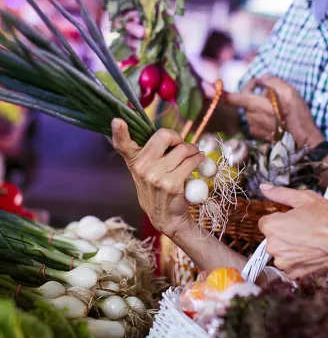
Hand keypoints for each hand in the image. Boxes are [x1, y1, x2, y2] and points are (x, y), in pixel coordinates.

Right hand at [111, 119, 204, 238]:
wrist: (166, 217)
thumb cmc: (158, 189)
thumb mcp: (146, 172)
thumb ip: (149, 154)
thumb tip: (168, 135)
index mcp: (134, 161)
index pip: (122, 145)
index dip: (119, 132)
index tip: (118, 120)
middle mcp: (142, 167)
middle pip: (164, 136)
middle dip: (177, 137)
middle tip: (182, 144)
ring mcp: (156, 176)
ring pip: (183, 149)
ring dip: (193, 149)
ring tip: (194, 154)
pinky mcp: (172, 184)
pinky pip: (191, 162)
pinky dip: (199, 159)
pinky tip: (199, 160)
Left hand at [227, 75, 323, 145]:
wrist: (303, 142)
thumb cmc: (297, 115)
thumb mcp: (289, 92)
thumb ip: (272, 81)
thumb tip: (262, 78)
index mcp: (255, 105)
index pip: (232, 98)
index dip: (220, 92)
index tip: (210, 86)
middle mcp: (251, 118)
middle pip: (246, 101)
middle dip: (255, 93)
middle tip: (270, 89)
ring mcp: (255, 128)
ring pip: (253, 111)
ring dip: (261, 106)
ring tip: (278, 106)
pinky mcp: (260, 136)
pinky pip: (257, 121)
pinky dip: (264, 116)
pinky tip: (277, 118)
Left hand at [257, 184, 327, 278]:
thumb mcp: (306, 199)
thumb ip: (280, 193)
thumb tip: (264, 187)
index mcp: (272, 226)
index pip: (266, 222)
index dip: (281, 219)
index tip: (295, 219)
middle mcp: (272, 246)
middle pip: (272, 238)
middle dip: (284, 234)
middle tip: (305, 229)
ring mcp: (282, 262)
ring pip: (281, 251)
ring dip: (290, 248)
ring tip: (309, 241)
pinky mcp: (292, 273)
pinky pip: (289, 264)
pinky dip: (297, 260)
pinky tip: (310, 252)